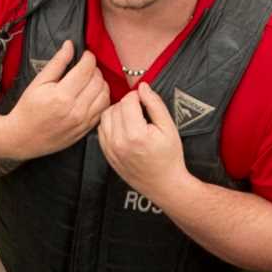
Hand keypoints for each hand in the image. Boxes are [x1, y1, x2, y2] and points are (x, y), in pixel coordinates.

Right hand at [0, 41, 108, 159]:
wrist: (23, 138)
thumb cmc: (28, 109)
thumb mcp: (38, 82)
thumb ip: (57, 63)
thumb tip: (70, 45)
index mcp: (61, 95)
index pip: (87, 69)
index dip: (88, 57)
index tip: (85, 55)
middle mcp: (75, 109)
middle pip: (98, 80)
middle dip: (94, 69)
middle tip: (86, 67)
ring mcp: (82, 121)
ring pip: (105, 94)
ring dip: (101, 83)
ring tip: (90, 80)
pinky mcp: (86, 129)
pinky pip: (103, 110)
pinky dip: (102, 98)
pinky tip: (92, 95)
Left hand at [93, 81, 193, 195]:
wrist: (163, 184)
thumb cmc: (169, 158)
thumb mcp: (169, 128)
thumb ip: (155, 104)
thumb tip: (143, 86)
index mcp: (136, 134)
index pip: (128, 101)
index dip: (138, 96)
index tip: (145, 101)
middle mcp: (119, 142)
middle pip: (116, 107)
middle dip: (128, 104)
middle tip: (141, 111)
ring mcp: (110, 149)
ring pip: (105, 116)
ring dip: (117, 112)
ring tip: (132, 118)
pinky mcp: (107, 154)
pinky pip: (102, 129)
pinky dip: (111, 124)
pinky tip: (124, 128)